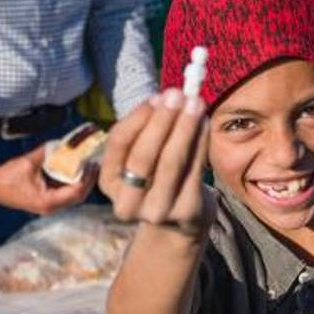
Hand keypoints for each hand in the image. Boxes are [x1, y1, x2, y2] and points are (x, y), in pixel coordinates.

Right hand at [0, 145, 95, 215]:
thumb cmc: (6, 177)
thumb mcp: (29, 161)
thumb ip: (48, 153)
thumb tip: (64, 144)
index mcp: (47, 201)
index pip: (76, 192)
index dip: (87, 178)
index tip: (92, 164)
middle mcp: (49, 207)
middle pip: (78, 197)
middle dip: (88, 181)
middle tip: (94, 165)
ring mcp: (48, 206)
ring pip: (73, 197)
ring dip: (82, 182)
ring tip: (88, 166)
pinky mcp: (46, 202)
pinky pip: (64, 194)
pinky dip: (72, 183)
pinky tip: (75, 171)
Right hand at [99, 88, 211, 234]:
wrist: (178, 219)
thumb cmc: (156, 175)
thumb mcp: (141, 155)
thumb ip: (146, 128)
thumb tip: (164, 98)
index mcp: (108, 182)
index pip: (118, 144)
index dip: (137, 118)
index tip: (155, 97)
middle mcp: (127, 202)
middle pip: (143, 156)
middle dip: (161, 122)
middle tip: (176, 95)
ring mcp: (156, 211)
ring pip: (171, 163)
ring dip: (185, 128)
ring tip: (195, 103)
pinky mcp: (184, 212)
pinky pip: (194, 170)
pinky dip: (201, 142)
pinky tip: (205, 123)